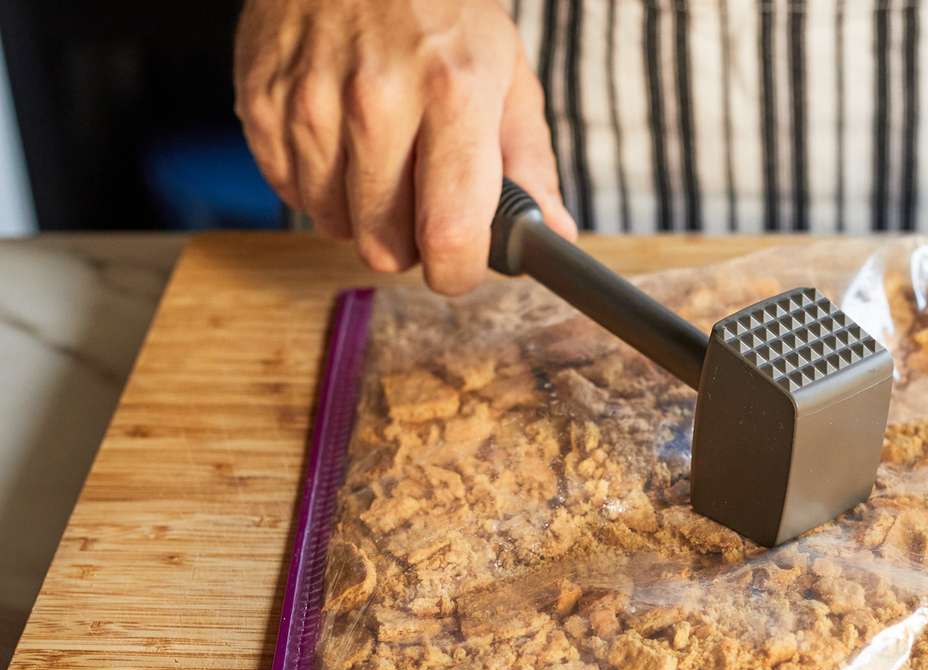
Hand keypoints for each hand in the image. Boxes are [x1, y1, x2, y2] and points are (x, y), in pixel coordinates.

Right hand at [234, 0, 575, 295]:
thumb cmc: (439, 10)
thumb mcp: (505, 72)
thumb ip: (529, 163)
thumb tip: (551, 237)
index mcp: (452, 94)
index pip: (450, 235)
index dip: (459, 271)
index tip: (462, 265)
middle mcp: (376, 100)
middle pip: (384, 244)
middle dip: (409, 244)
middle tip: (421, 203)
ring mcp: (310, 102)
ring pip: (334, 224)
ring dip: (361, 212)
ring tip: (380, 159)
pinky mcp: (261, 102)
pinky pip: (291, 192)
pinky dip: (318, 185)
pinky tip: (339, 142)